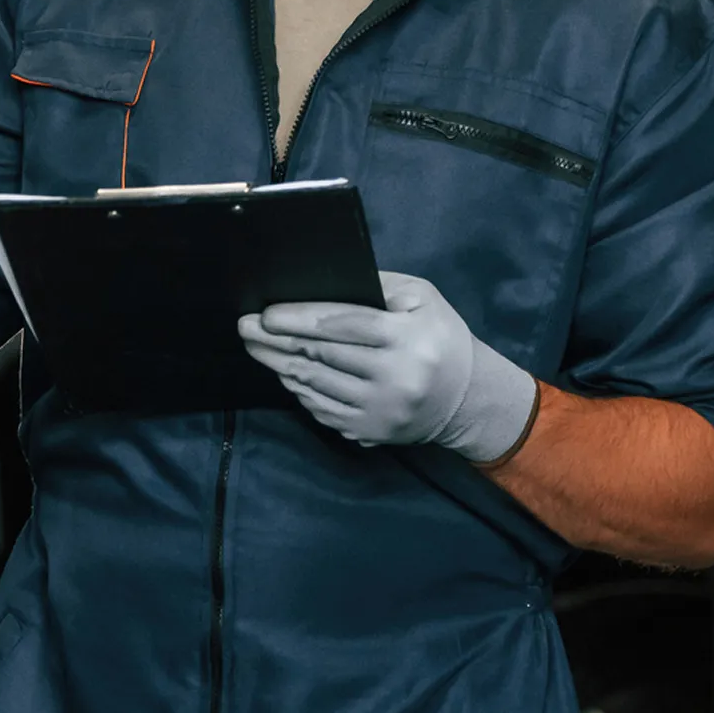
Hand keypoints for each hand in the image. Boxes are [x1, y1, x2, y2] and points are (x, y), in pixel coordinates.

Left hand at [237, 271, 537, 465]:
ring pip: (316, 385)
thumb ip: (378, 286)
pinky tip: (285, 372)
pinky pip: (322, 410)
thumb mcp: (422, 298)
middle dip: (276, 341)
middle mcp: (394, 377)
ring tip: (257, 348)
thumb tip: (324, 280)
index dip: (298, 319)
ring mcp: (381, 410)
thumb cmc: (440, 336)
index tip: (265, 314)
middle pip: (321, 355)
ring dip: (280, 365)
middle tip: (245, 328)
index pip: (342, 325)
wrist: (468, 397)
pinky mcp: (370, 432)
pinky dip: (299, 390)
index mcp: (407, 338)